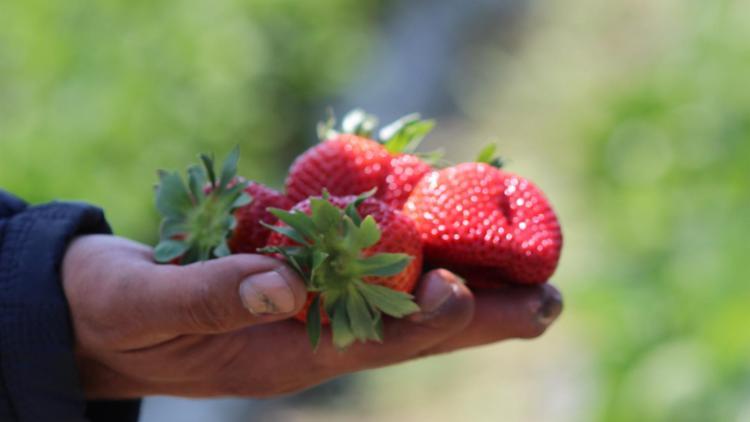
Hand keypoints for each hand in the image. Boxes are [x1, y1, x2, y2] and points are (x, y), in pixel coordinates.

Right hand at [62, 235, 561, 397]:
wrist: (98, 316)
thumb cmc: (115, 315)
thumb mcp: (148, 308)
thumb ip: (213, 297)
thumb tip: (286, 284)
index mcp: (280, 354)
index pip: (367, 340)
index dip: (421, 320)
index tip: (465, 294)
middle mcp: (310, 335)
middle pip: (406, 328)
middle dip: (475, 316)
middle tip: (548, 304)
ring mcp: (309, 309)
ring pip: (398, 299)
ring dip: (459, 284)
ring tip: (523, 274)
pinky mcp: (297, 278)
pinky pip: (366, 269)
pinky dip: (407, 252)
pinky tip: (443, 236)